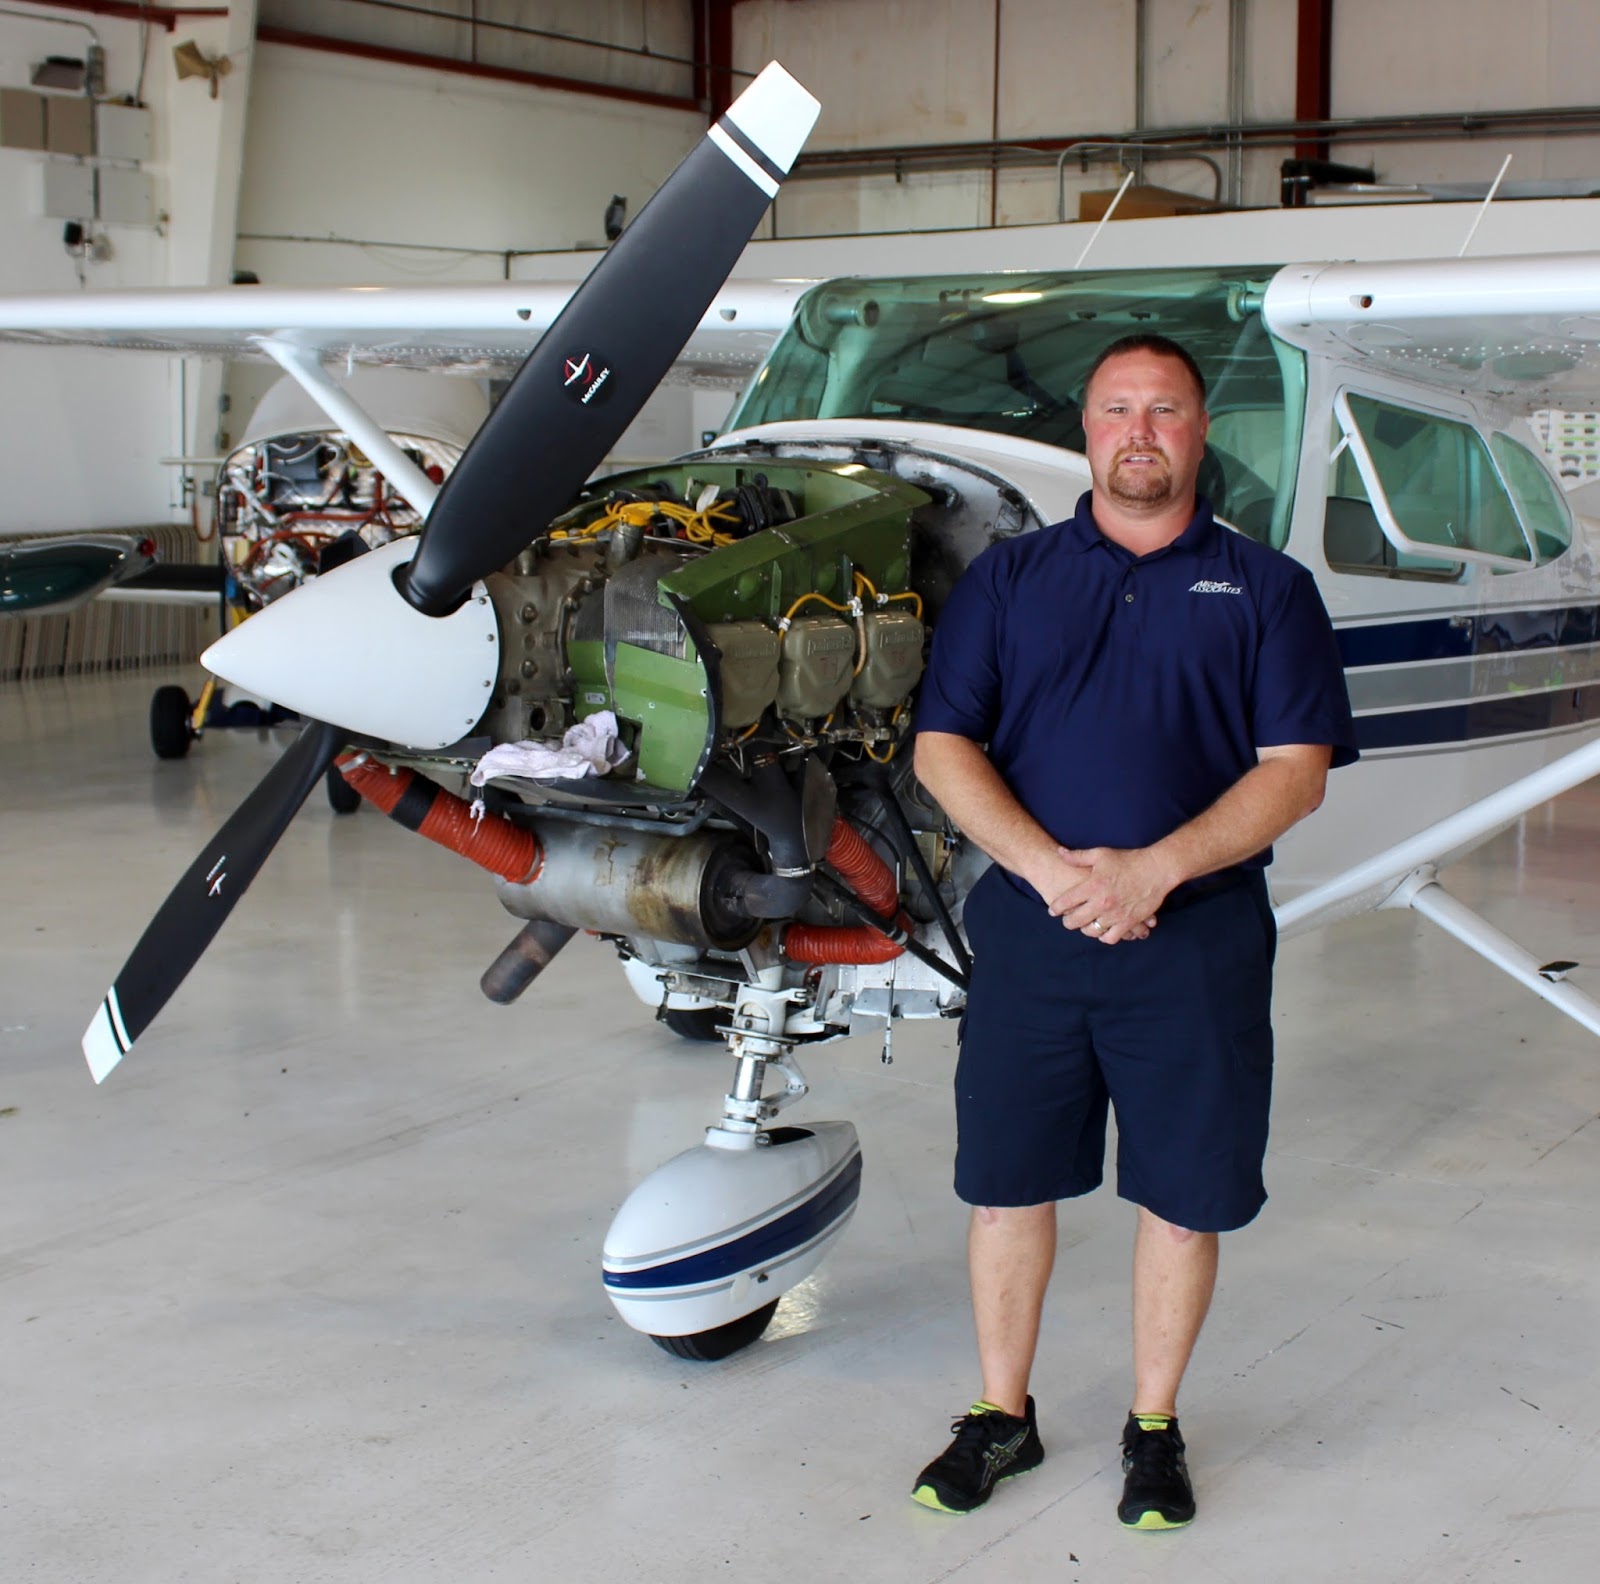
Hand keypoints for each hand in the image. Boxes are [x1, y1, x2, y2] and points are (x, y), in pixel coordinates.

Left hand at [1047, 844, 1172, 944]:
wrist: (1157, 869)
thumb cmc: (1128, 860)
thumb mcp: (1101, 854)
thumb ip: (1078, 856)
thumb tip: (1059, 853)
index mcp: (1092, 885)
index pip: (1066, 902)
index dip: (1056, 908)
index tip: (1053, 911)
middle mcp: (1101, 902)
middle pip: (1075, 920)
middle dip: (1067, 921)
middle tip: (1067, 920)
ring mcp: (1115, 914)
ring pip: (1091, 931)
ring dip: (1085, 929)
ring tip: (1085, 925)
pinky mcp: (1129, 922)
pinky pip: (1110, 938)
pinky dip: (1104, 937)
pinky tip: (1103, 931)